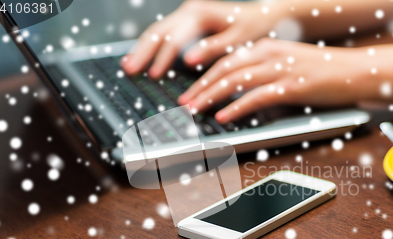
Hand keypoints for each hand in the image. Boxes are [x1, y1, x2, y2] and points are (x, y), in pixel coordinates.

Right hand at [121, 0, 286, 77]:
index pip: (175, 37)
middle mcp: (190, 10)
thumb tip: (188, 61)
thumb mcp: (237, 40)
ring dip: (142, 48)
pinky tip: (142, 58)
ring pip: (158, 30)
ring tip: (128, 65)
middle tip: (129, 70)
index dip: (163, 57)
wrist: (264, 15)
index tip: (154, 74)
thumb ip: (212, 49)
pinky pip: (164, 33)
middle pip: (159, 31)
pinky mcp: (187, 21)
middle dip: (143, 51)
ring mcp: (186, 14)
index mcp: (200, 13)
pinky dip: (152, 46)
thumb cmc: (254, 27)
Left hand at [179, 38, 370, 122]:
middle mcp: (269, 54)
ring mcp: (280, 69)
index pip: (226, 61)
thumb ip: (264, 72)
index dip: (204, 77)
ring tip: (195, 110)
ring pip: (235, 81)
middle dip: (200, 87)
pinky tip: (224, 116)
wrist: (354, 70)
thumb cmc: (322, 70)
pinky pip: (257, 97)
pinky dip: (237, 107)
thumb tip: (240, 91)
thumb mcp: (288, 63)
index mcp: (266, 47)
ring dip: (211, 96)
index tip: (190, 90)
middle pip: (224, 69)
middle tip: (184, 102)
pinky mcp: (291, 86)